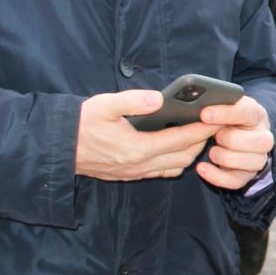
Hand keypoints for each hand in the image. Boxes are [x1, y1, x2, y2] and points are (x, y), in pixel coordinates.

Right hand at [75, 90, 216, 181]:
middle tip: (211, 125)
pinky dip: (175, 161)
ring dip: (190, 153)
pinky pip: (162, 171)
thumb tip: (159, 99)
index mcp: (137, 148)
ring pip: (175, 167)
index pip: (180, 140)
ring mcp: (135, 172)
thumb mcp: (105, 105)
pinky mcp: (130, 175)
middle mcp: (140, 165)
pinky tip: (176, 147)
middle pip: (183, 157)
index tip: (215, 120)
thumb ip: (133, 100)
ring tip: (197, 134)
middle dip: (200, 142)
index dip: (201, 130)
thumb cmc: (81, 123)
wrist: (59, 148)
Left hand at [193, 94, 274, 190]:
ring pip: (250, 161)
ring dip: (225, 157)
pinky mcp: (248, 175)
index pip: (247, 112)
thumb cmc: (226, 119)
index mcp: (257, 115)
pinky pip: (236, 180)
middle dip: (230, 139)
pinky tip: (202, 168)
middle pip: (257, 141)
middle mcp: (263, 137)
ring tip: (212, 152)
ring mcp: (258, 158)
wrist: (234, 135)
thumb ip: (217, 103)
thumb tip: (199, 105)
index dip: (226, 114)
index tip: (205, 114)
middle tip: (216, 136)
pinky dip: (217, 176)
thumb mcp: (224, 106)